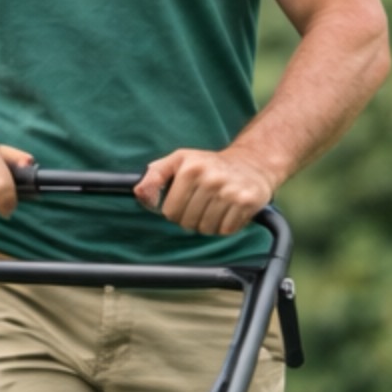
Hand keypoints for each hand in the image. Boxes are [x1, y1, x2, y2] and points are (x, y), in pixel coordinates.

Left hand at [135, 147, 275, 236]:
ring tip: (215, 207)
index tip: (184, 201)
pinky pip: (226, 230)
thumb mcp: (178, 161)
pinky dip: (225, 226)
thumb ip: (154, 175)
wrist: (252, 162)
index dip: (174, 211)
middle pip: (188, 222)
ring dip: (208, 224)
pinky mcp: (247, 201)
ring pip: (206, 229)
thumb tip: (139, 193)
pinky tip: (228, 210)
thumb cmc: (208, 164)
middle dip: (191, 219)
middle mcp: (211, 178)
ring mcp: (231, 190)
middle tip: (201, 204)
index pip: (170, 211)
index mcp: (190, 168)